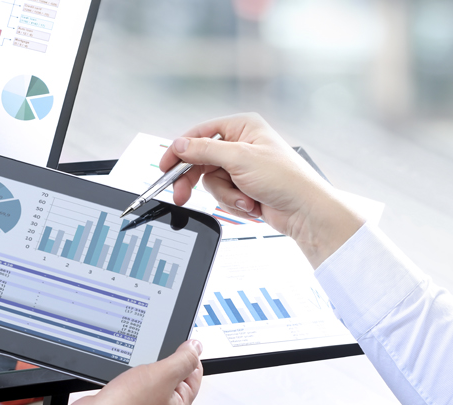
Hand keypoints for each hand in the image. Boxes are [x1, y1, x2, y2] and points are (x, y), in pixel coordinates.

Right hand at [62, 340, 202, 404]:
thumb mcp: (163, 375)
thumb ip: (182, 360)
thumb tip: (196, 347)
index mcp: (178, 403)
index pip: (194, 373)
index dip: (188, 354)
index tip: (180, 343)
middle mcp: (162, 404)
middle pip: (172, 372)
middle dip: (164, 357)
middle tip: (155, 352)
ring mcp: (143, 401)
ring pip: (150, 374)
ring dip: (144, 363)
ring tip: (137, 363)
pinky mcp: (125, 397)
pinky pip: (132, 378)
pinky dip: (129, 370)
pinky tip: (123, 370)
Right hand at [159, 113, 363, 267]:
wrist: (305, 212)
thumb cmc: (286, 179)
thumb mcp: (240, 159)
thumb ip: (204, 150)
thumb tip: (179, 145)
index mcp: (242, 127)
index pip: (199, 134)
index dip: (179, 151)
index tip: (165, 167)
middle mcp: (241, 144)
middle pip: (200, 160)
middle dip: (196, 181)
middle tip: (181, 196)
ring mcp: (242, 167)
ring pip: (211, 182)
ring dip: (226, 195)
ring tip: (245, 199)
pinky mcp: (244, 186)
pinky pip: (223, 195)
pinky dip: (235, 203)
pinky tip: (253, 204)